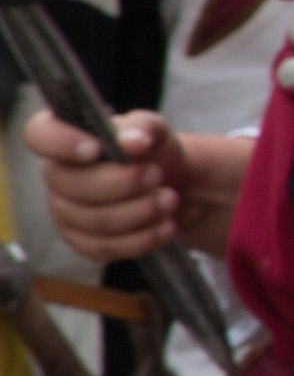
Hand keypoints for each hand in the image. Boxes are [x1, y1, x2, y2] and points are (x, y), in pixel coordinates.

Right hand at [24, 107, 184, 264]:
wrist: (171, 185)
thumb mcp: (154, 130)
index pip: (40, 135)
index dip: (61, 142)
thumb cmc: (151, 152)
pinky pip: (103, 247)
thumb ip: (144, 127)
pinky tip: (166, 226)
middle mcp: (57, 176)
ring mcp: (65, 211)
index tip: (97, 148)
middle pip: (73, 185)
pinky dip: (140, 239)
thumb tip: (134, 140)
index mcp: (65, 139)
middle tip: (157, 176)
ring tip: (170, 200)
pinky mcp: (81, 240)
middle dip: (121, 183)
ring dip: (139, 212)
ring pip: (93, 220)